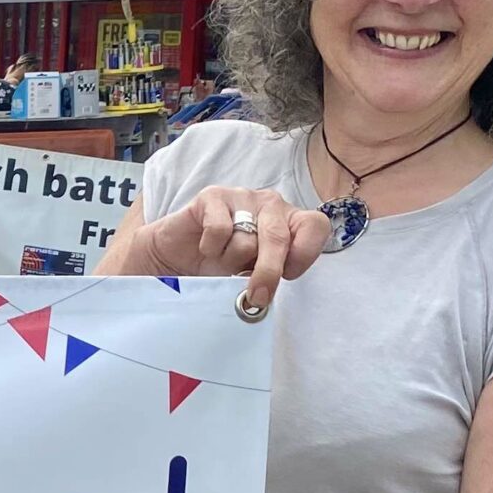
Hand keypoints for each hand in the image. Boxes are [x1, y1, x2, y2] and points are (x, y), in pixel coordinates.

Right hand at [138, 185, 331, 313]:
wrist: (176, 256)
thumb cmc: (220, 264)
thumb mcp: (254, 272)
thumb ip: (270, 273)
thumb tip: (267, 294)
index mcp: (288, 220)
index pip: (315, 227)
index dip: (305, 253)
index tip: (288, 276)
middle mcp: (270, 204)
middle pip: (280, 238)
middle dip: (267, 273)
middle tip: (256, 297)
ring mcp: (242, 196)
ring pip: (247, 239)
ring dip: (230, 260)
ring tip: (220, 259)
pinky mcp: (213, 195)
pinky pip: (219, 230)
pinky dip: (211, 248)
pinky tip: (206, 248)